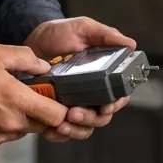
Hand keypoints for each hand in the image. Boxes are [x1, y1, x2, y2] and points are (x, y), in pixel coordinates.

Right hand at [0, 43, 68, 149]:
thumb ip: (25, 58)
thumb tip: (44, 66)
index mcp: (17, 101)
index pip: (56, 116)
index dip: (62, 108)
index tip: (57, 99)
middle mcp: (10, 124)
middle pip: (41, 125)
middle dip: (40, 112)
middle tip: (27, 95)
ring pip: (21, 131)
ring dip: (20, 118)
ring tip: (3, 98)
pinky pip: (3, 136)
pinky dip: (2, 124)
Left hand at [23, 17, 136, 142]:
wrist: (32, 39)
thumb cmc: (60, 33)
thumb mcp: (84, 28)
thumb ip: (106, 35)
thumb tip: (130, 44)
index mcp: (104, 75)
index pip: (118, 96)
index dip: (116, 104)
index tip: (106, 106)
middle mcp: (92, 93)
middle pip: (102, 116)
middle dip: (91, 119)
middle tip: (75, 113)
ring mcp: (74, 103)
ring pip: (84, 127)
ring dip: (76, 129)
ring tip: (62, 123)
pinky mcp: (56, 110)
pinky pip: (63, 131)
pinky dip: (59, 135)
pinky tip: (52, 129)